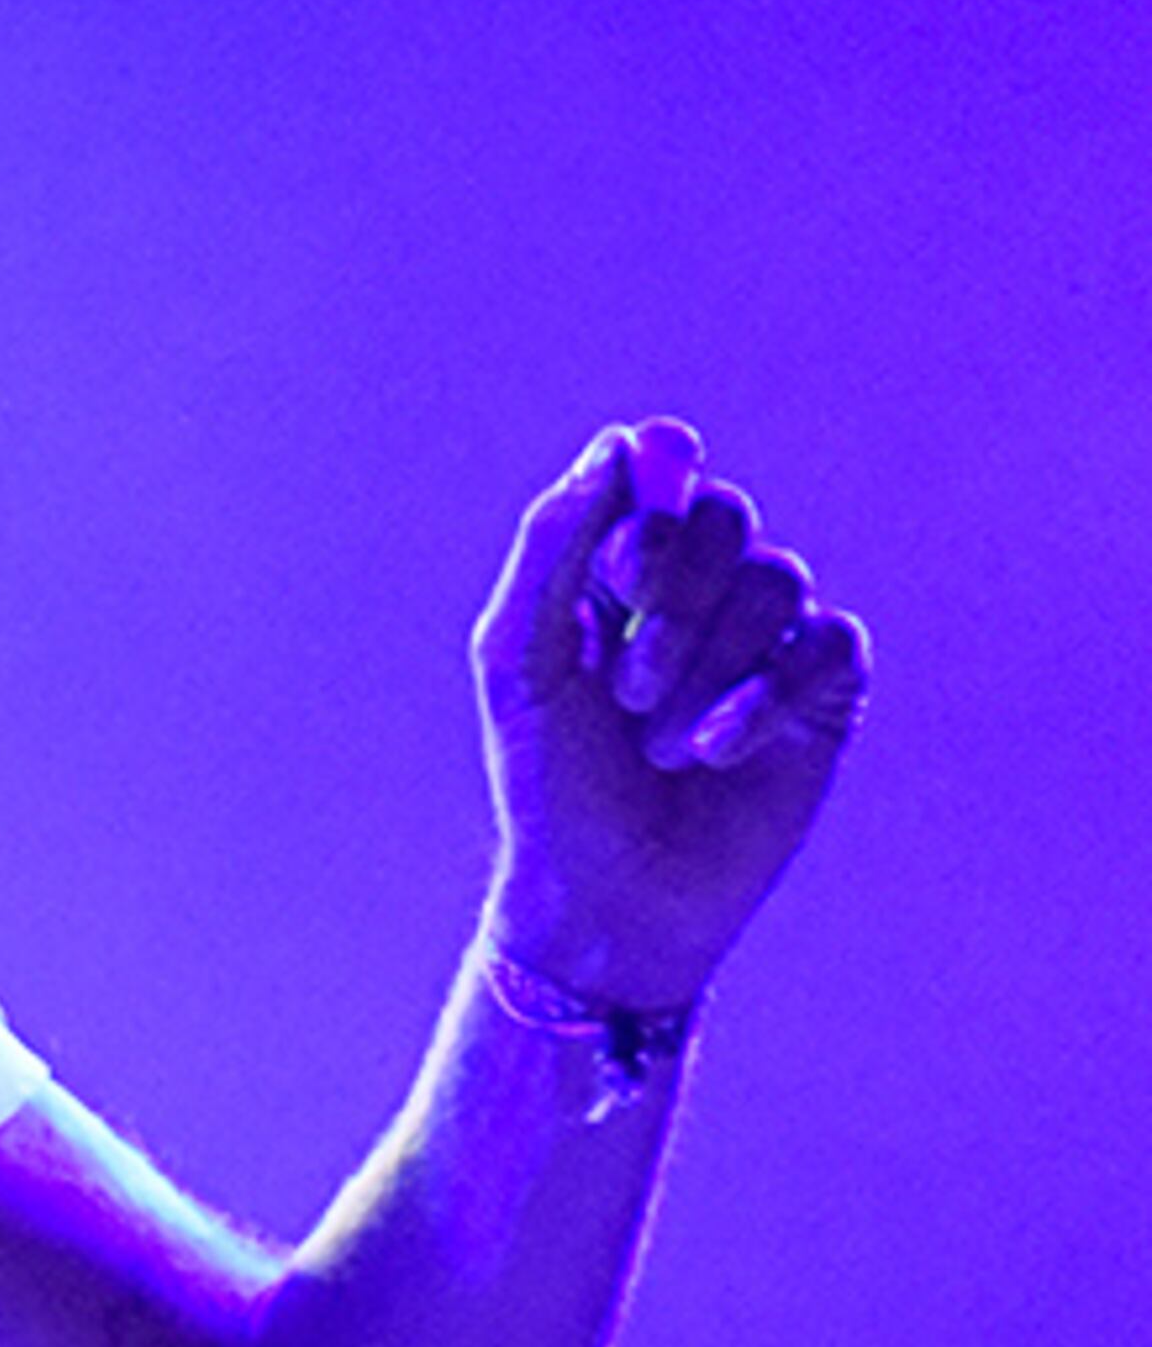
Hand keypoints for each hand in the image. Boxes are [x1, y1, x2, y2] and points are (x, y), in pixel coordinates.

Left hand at [473, 418, 869, 1010]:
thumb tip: (617, 447)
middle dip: (673, 596)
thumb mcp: (520, 660)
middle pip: (725, 516)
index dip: (658, 486)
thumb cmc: (548, 783)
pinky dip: (765, 700)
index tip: (627, 554)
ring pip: (776, 582)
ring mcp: (768, 638)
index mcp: (620, 566)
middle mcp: (700, 589)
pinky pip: (827, 646)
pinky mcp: (823, 694)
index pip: (662, 471)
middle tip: (623, 685)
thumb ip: (553, 546)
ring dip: (706, 668)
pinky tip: (716, 752)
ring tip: (657, 744)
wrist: (604, 899)